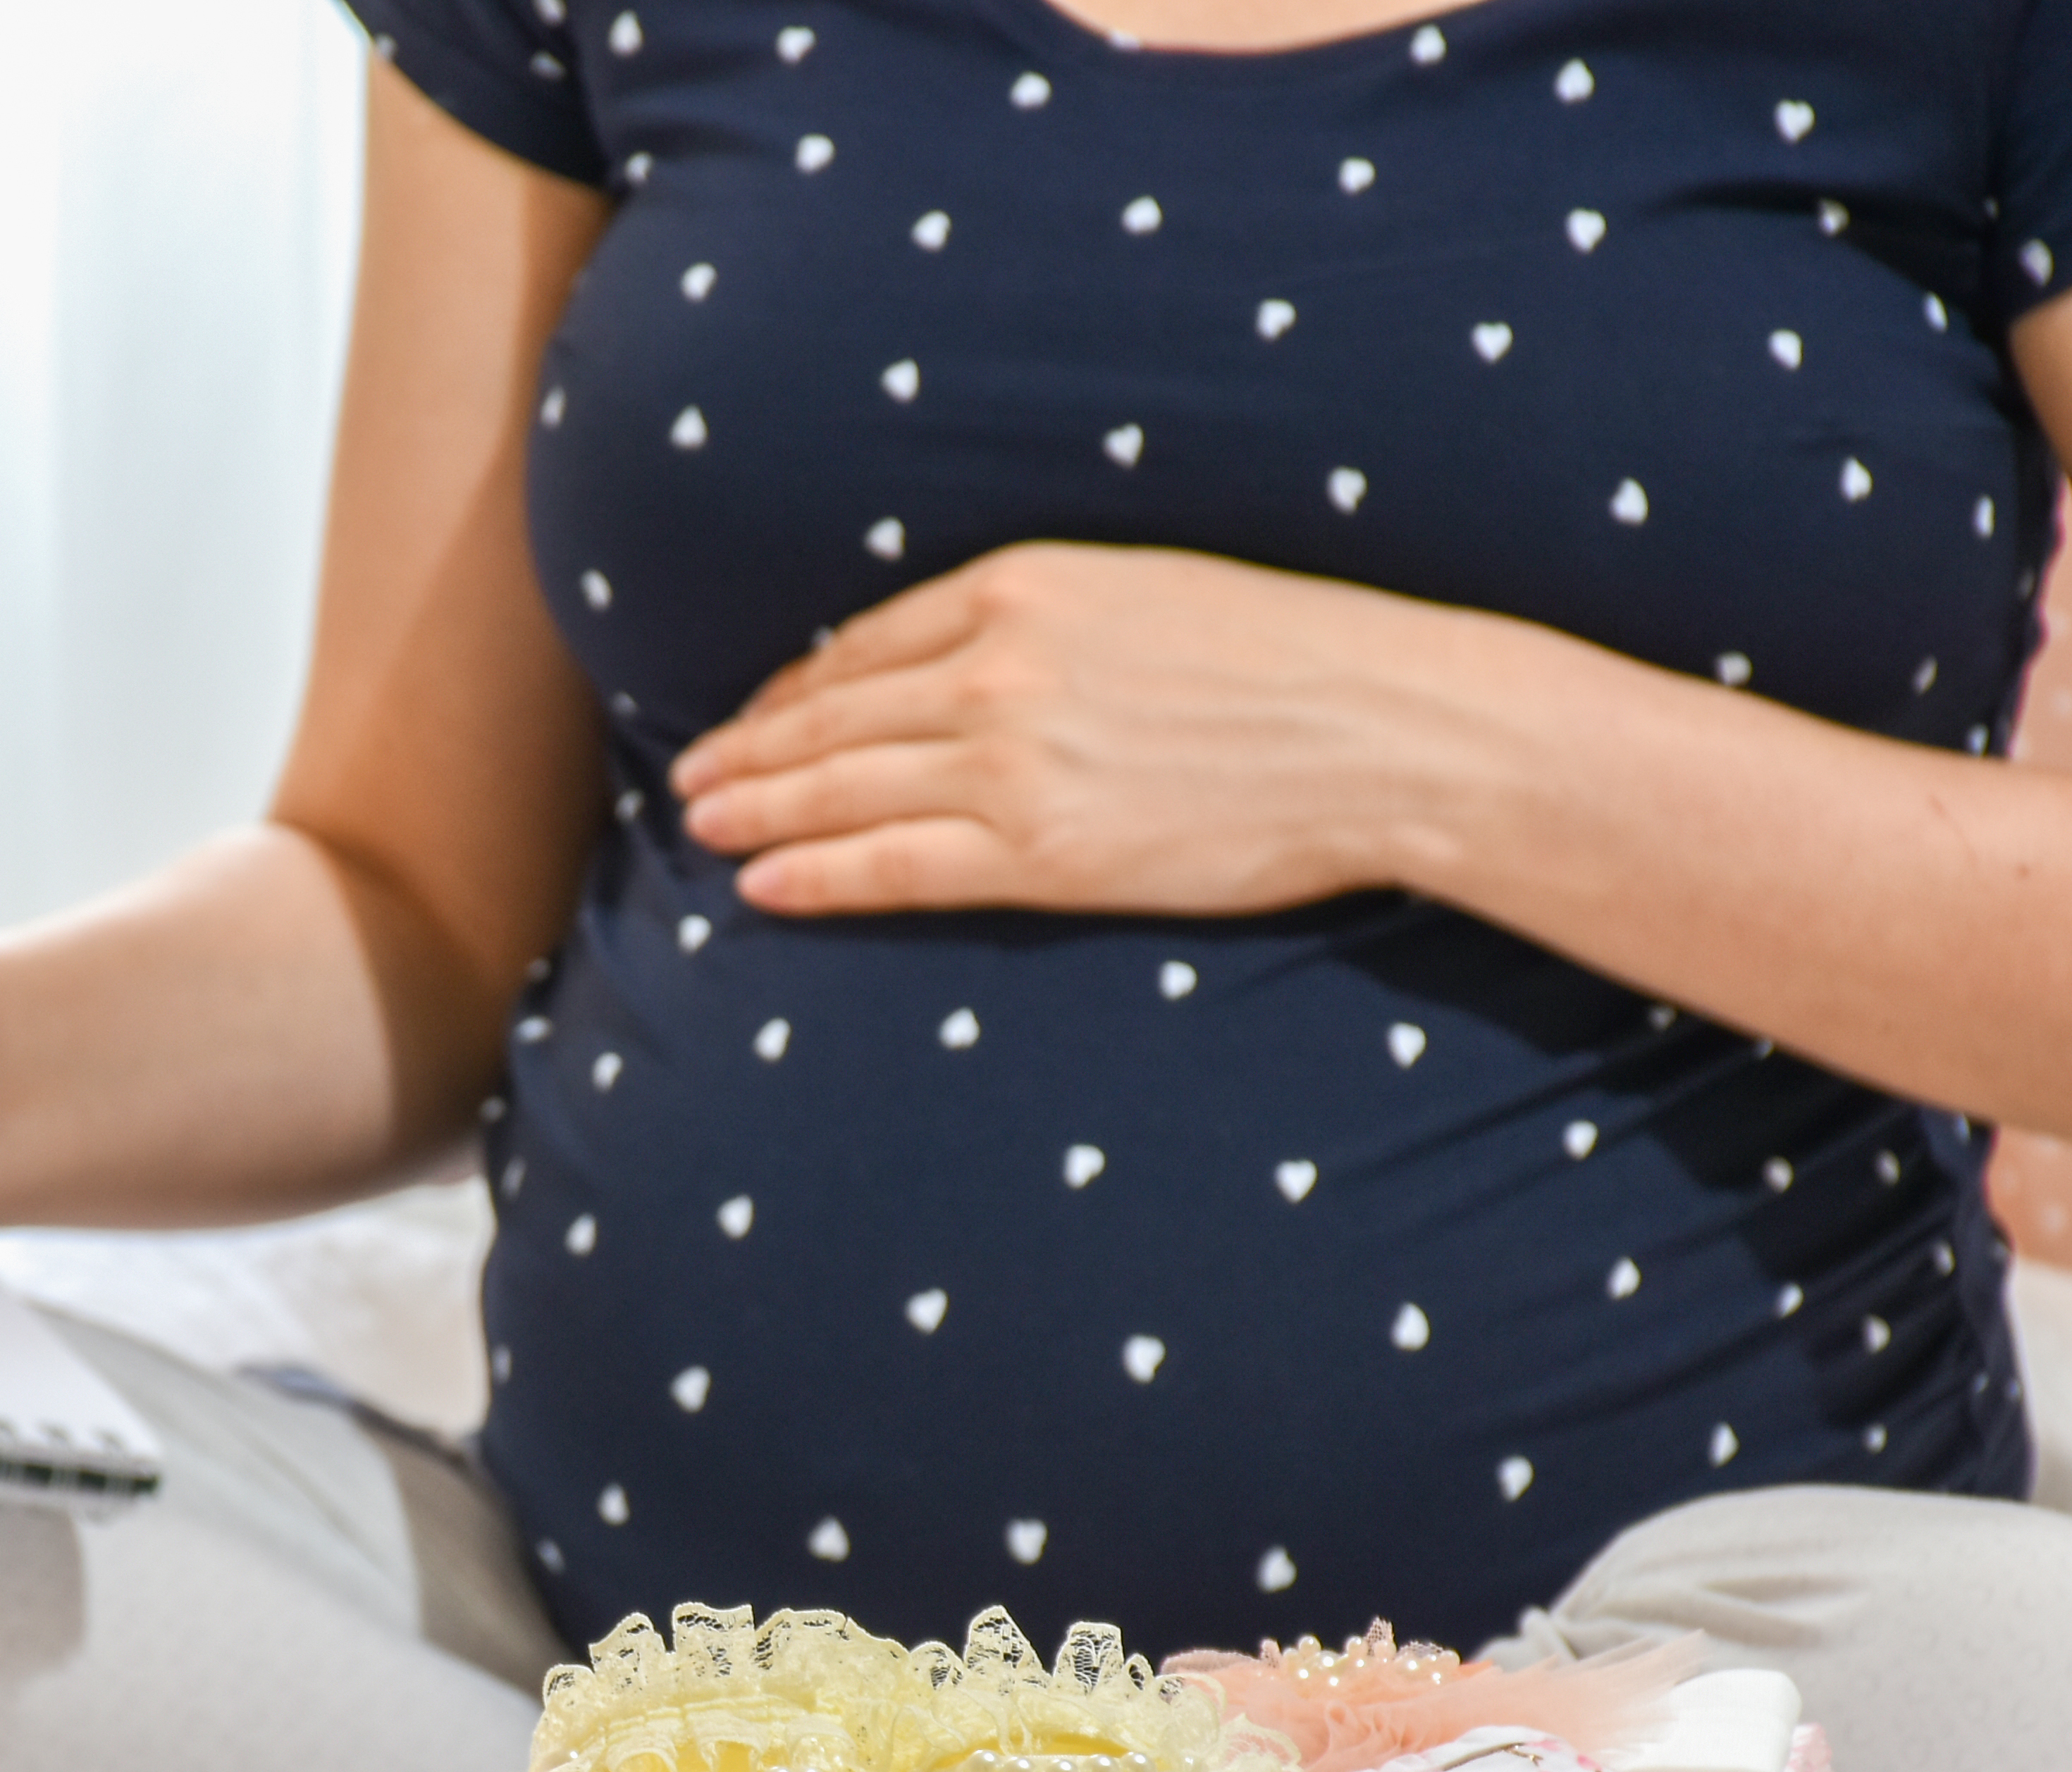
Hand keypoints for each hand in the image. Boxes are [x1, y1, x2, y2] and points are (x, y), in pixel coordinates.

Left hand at [667, 542, 1518, 918]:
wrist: (1381, 728)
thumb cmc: (1288, 658)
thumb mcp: (1147, 591)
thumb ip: (1049, 619)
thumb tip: (974, 655)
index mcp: (1024, 587)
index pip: (868, 642)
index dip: (797, 686)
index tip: (759, 713)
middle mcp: (999, 669)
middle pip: (833, 715)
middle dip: (750, 750)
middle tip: (691, 778)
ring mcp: (1014, 763)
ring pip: (842, 790)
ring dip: (758, 809)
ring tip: (702, 826)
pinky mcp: (1043, 851)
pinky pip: (892, 866)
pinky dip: (815, 874)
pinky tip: (762, 886)